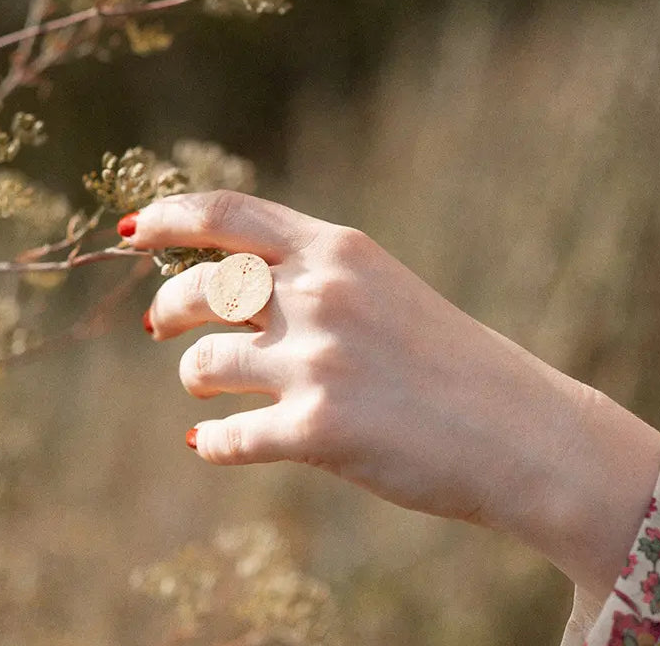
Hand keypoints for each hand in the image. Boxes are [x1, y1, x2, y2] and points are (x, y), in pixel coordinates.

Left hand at [125, 190, 659, 596]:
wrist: (525, 433)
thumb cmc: (456, 366)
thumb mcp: (387, 293)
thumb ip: (316, 282)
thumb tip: (228, 289)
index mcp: (340, 252)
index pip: (229, 214)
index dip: (170, 217)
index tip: (134, 232)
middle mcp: (321, 295)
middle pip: (200, 288)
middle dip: (167, 309)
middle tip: (161, 329)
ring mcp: (317, 361)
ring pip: (203, 365)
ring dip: (196, 379)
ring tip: (210, 393)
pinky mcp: (317, 430)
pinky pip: (226, 438)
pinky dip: (214, 443)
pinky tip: (216, 443)